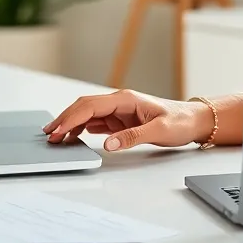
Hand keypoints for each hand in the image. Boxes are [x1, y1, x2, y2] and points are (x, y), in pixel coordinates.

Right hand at [43, 89, 209, 151]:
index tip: (58, 130)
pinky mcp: (121, 120)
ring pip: (87, 114)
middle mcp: (119, 102)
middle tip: (48, 134)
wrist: (193, 121)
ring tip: (56, 137)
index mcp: (125, 99)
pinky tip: (73, 136)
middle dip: (64, 119)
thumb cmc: (180, 122)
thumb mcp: (159, 131)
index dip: (71, 118)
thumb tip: (108, 144)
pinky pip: (95, 122)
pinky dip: (81, 128)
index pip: (90, 106)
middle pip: (84, 107)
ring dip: (70, 124)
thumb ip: (132, 137)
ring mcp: (119, 111)